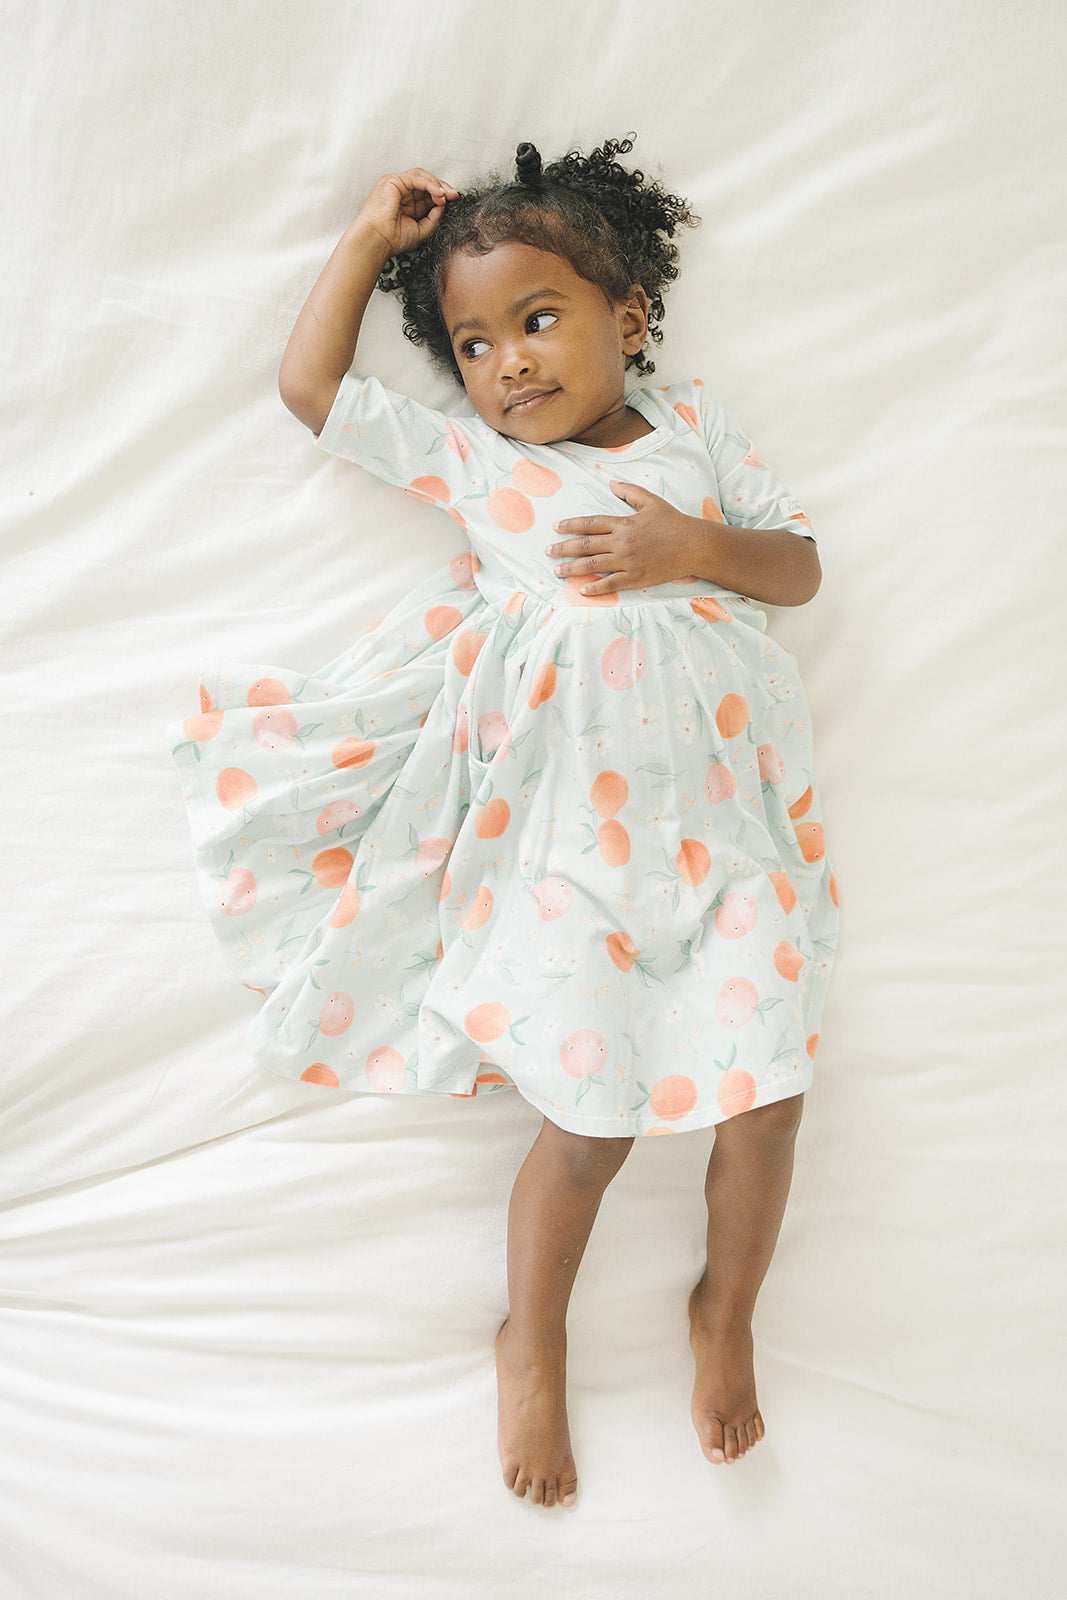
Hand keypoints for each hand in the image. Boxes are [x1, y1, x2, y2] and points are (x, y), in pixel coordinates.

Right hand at [355, 168, 459, 257]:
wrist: (377, 241)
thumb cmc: (393, 239)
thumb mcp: (421, 230)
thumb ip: (433, 218)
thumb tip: (444, 205)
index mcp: (405, 203)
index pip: (426, 192)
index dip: (440, 195)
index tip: (453, 201)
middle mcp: (400, 192)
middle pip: (425, 181)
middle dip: (442, 187)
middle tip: (454, 196)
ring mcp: (395, 184)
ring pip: (421, 176)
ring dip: (437, 184)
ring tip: (446, 196)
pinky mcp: (392, 181)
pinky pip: (416, 178)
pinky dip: (429, 184)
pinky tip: (438, 193)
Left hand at [546, 482, 703, 594]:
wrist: (694, 545)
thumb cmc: (674, 523)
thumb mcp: (652, 502)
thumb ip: (630, 492)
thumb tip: (611, 483)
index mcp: (623, 523)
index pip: (591, 523)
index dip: (572, 525)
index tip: (557, 528)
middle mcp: (621, 542)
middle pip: (585, 545)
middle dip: (563, 548)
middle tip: (548, 551)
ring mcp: (627, 561)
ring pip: (592, 565)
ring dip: (572, 568)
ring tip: (557, 571)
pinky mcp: (635, 577)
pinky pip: (610, 583)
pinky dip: (595, 587)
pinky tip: (582, 590)